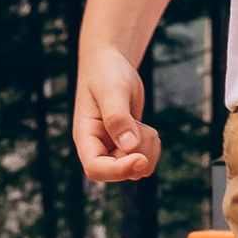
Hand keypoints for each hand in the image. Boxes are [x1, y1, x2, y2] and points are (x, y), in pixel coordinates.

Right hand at [74, 49, 161, 185]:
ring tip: (141, 124)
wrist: (112, 64)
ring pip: (137, 170)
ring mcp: (114, 150)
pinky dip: (152, 147)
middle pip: (120, 173)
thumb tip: (130, 147)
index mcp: (85, 137)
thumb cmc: (107, 72)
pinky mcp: (128, 147)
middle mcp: (98, 148)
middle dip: (139, 154)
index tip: (140, 158)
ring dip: (148, 150)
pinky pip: (145, 161)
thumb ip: (118, 118)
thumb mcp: (112, 90)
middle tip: (141, 127)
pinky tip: (145, 128)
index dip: (118, 170)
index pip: (96, 169)